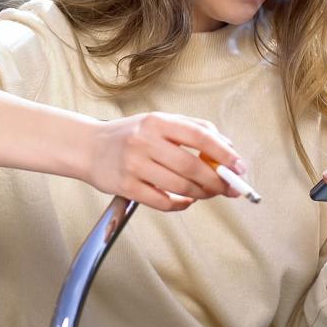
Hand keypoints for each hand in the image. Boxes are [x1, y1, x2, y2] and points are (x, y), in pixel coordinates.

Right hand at [85, 112, 246, 210]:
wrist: (88, 148)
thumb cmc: (128, 135)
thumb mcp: (157, 122)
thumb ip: (192, 129)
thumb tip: (226, 147)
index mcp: (157, 122)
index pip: (199, 136)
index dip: (224, 154)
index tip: (238, 167)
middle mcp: (145, 141)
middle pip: (192, 166)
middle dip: (217, 181)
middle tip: (229, 188)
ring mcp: (134, 165)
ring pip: (180, 186)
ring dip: (201, 193)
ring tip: (207, 193)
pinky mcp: (126, 187)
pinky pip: (162, 202)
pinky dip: (180, 204)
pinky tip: (185, 200)